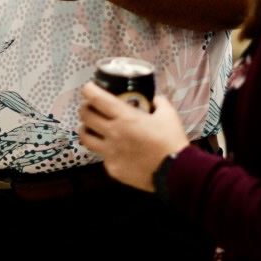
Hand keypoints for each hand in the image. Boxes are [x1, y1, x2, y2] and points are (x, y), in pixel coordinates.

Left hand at [76, 82, 190, 191]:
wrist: (176, 172)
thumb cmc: (171, 140)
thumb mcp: (168, 114)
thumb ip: (158, 102)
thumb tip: (152, 98)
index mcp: (125, 117)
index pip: (96, 98)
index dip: (88, 90)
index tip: (89, 88)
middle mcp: (113, 133)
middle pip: (85, 116)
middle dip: (85, 108)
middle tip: (90, 107)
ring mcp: (110, 152)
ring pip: (85, 137)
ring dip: (86, 129)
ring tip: (91, 128)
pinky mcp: (112, 168)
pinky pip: (102, 156)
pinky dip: (105, 150)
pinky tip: (114, 150)